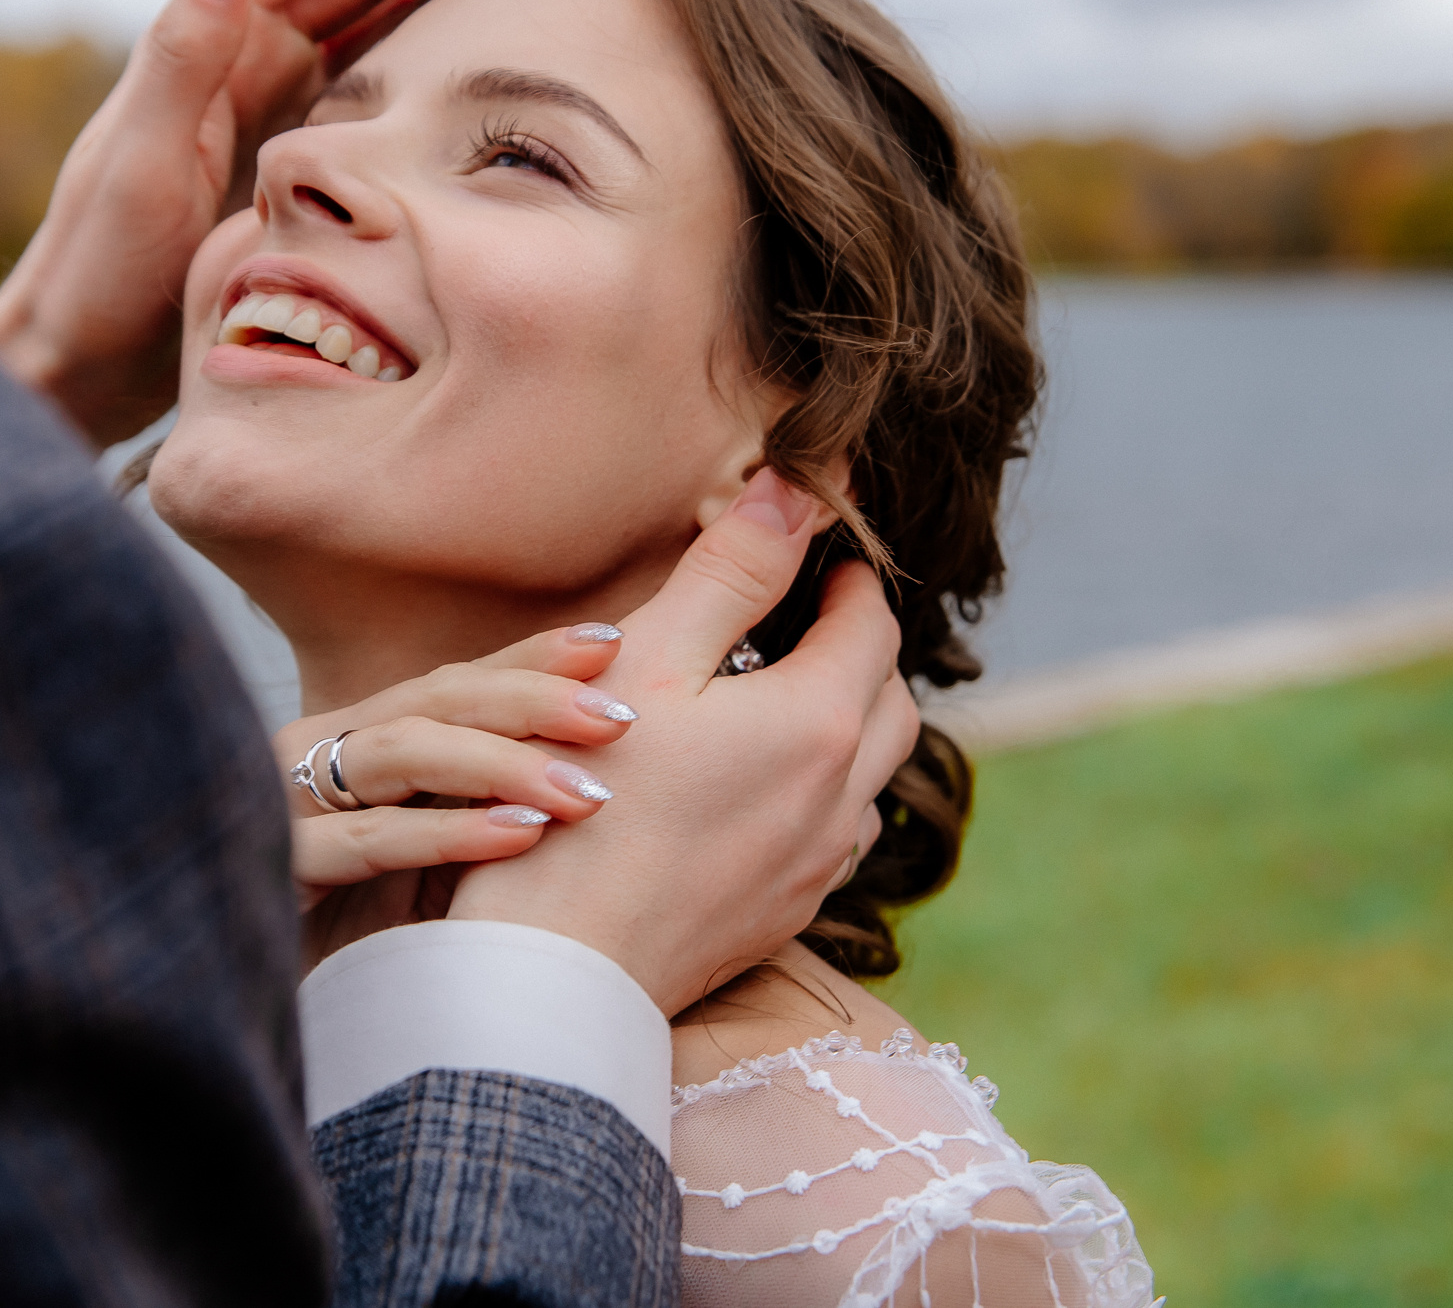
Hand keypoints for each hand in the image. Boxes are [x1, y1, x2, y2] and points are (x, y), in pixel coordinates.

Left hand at [0, 0, 530, 444]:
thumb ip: (180, 56)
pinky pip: (362, 81)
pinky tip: (469, 67)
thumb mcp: (138, 166)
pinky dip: (418, 54)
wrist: (75, 359)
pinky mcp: (280, 152)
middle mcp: (237, 53)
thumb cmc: (97, 274)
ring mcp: (262, 100)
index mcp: (210, 38)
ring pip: (365, 11)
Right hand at [282, 624, 638, 968]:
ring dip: (503, 764)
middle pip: (436, 696)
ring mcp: (289, 804)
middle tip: (620, 717)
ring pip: (404, 750)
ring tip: (583, 793)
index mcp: (359, 741)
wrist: (267, 1016)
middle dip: (535, 698)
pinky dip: (449, 833)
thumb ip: (488, 808)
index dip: (531, 657)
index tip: (611, 641)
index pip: (456, 682)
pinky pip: (370, 840)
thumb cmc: (366, 947)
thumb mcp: (438, 869)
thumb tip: (598, 774)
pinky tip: (518, 836)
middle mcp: (319, 754)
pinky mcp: (278, 869)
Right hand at [448, 470, 920, 1017]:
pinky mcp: (782, 917)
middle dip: (859, 653)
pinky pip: (829, 842)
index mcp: (821, 721)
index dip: (845, 579)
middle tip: (801, 624)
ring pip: (867, 781)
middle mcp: (841, 798)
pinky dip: (811, 800)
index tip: (814, 558)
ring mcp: (816, 868)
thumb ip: (730, 569)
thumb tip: (798, 486)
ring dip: (842, 733)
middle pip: (893, 703)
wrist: (559, 966)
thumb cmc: (583, 800)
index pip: (872, 623)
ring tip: (772, 708)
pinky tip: (745, 797)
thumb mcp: (648, 659)